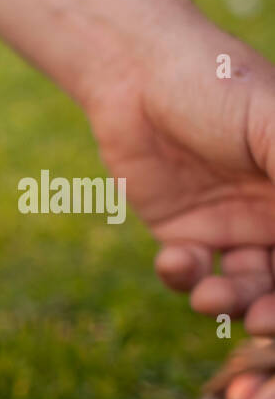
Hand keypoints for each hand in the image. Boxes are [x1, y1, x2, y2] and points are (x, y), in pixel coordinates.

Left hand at [82, 22, 274, 333]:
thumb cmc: (219, 86)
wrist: (136, 77)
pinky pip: (192, 276)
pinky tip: (174, 261)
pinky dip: (185, 279)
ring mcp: (235, 228)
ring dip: (232, 302)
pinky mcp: (185, 236)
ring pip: (246, 288)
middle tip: (262, 321)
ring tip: (210, 298)